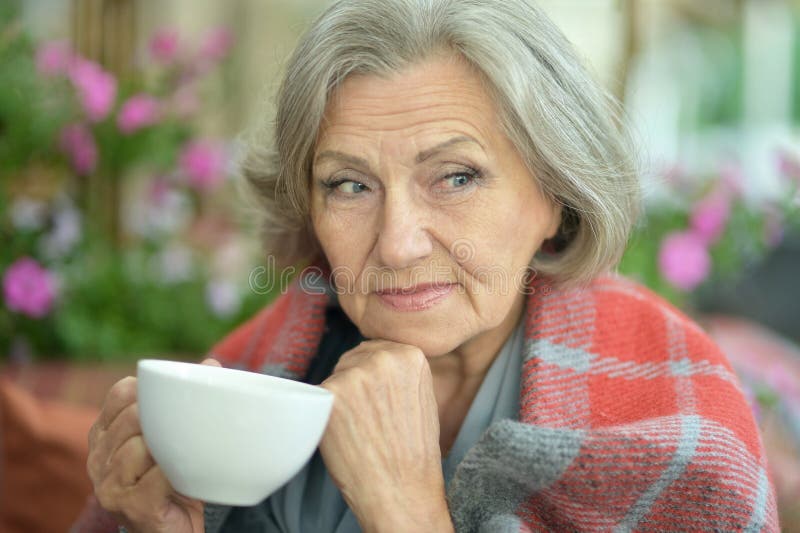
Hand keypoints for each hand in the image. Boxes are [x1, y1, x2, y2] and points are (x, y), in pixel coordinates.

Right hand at [87, 358, 220, 532]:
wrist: (172, 530)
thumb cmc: (171, 479)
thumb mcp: (169, 439)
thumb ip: (182, 403)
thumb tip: (211, 364)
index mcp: (104, 435)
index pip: (119, 394)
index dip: (148, 389)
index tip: (174, 397)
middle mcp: (98, 459)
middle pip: (131, 419)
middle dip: (163, 418)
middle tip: (187, 427)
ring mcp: (110, 485)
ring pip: (138, 448)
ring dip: (169, 447)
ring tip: (185, 453)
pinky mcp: (131, 507)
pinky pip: (155, 478)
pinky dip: (174, 472)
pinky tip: (184, 474)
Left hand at [319, 340, 453, 532]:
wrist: (401, 489)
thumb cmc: (413, 451)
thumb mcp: (423, 397)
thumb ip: (400, 371)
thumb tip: (372, 358)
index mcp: (411, 355)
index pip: (376, 350)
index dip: (372, 376)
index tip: (376, 399)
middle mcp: (384, 357)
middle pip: (353, 359)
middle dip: (354, 383)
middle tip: (366, 417)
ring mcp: (355, 374)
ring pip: (336, 377)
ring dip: (340, 398)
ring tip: (359, 428)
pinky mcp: (330, 393)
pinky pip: (319, 397)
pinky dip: (326, 414)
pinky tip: (344, 433)